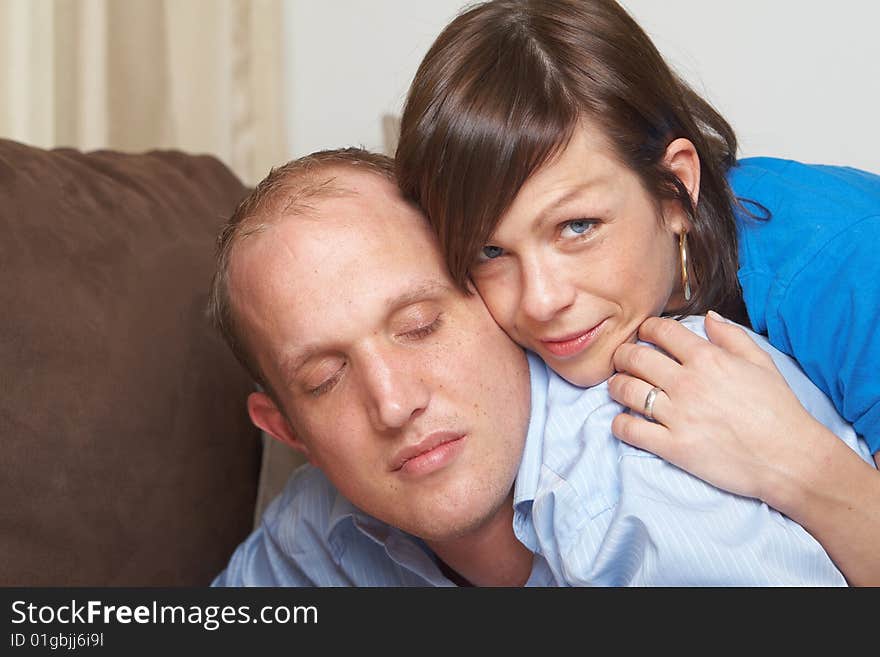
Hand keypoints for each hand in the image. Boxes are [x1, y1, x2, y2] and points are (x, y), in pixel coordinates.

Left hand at [608, 312, 827, 504]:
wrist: (791, 458)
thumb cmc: (779, 410)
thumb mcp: (762, 363)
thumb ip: (732, 336)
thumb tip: (708, 317)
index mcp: (708, 359)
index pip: (660, 331)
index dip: (645, 329)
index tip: (643, 335)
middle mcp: (688, 383)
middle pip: (634, 357)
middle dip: (622, 355)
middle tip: (623, 360)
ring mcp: (678, 416)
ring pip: (625, 390)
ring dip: (616, 386)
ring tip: (620, 387)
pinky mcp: (673, 447)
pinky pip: (629, 429)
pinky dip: (620, 423)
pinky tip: (626, 421)